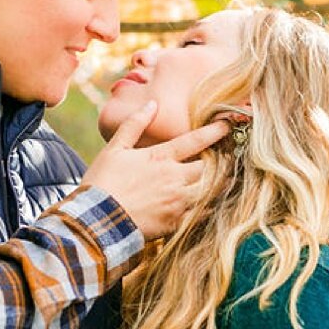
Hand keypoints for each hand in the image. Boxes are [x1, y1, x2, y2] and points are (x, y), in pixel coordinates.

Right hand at [81, 104, 229, 239]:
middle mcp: (174, 179)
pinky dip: (209, 209)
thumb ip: (134, 124)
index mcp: (160, 158)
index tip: (229, 125)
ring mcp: (176, 202)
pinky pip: (201, 216)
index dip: (215, 132)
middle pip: (209, 168)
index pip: (195, 141)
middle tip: (232, 157)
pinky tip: (214, 206)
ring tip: (231, 180)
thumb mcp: (114, 148)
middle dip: (223, 162)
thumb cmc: (102, 182)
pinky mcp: (174, 224)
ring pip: (210, 192)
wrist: (95, 221)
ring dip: (220, 185)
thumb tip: (152, 104)